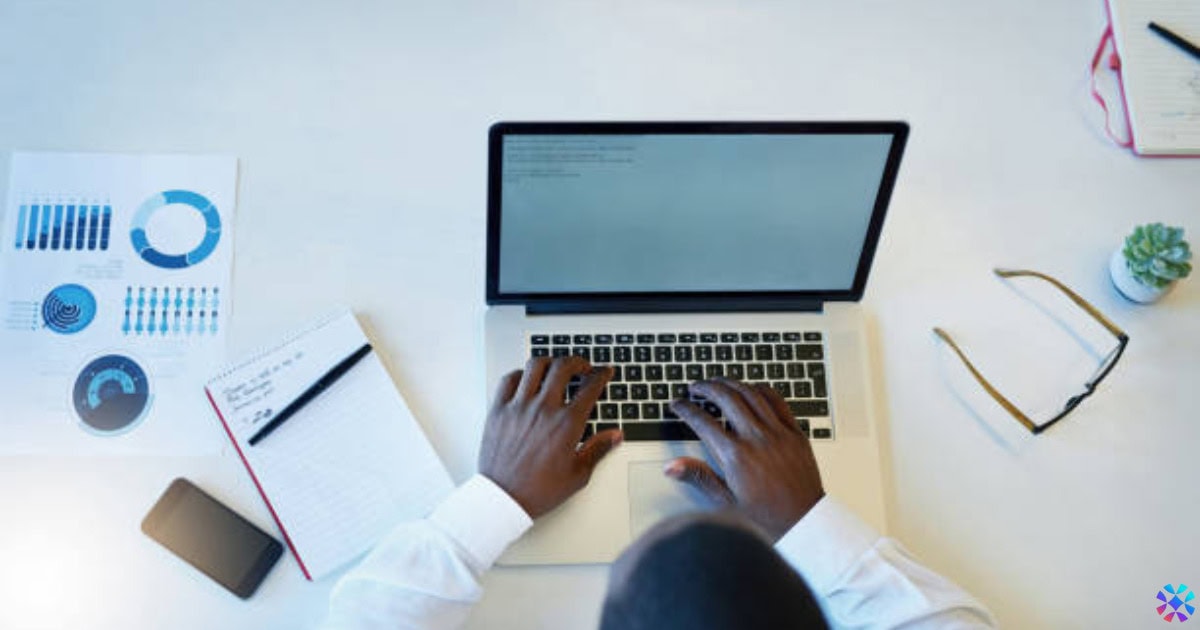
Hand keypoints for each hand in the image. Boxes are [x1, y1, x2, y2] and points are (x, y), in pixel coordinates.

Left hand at [479, 356, 622, 518]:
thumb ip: (598, 449)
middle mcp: (543, 409)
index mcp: (567, 424)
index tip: (605, 371)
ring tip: (555, 367)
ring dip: (550, 361)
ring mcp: (519, 407)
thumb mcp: (578, 474)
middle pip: (564, 367)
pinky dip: (520, 374)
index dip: (602, 374)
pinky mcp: (498, 410)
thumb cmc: (539, 490)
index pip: (590, 386)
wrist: (504, 499)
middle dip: (578, 361)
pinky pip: (508, 379)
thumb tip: (615, 435)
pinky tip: (526, 380)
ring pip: (535, 365)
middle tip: (582, 366)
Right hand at [665, 379, 823, 539]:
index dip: (685, 409)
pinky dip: (761, 389)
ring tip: (717, 382)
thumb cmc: (767, 516)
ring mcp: (778, 432)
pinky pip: (777, 400)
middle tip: (695, 387)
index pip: (702, 421)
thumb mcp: (726, 502)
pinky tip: (751, 389)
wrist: (804, 522)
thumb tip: (672, 466)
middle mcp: (756, 438)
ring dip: (730, 383)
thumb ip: (699, 477)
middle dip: (706, 387)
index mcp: (736, 456)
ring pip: (750, 393)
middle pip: (726, 398)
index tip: (677, 405)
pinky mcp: (794, 432)